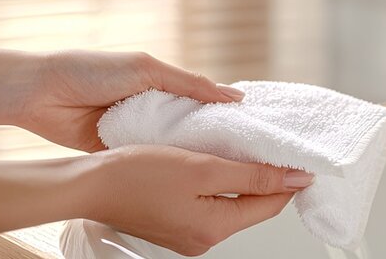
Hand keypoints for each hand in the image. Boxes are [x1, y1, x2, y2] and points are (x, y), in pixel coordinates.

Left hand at [17, 50, 243, 151]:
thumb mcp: (145, 69)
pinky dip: (161, 165)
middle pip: (190, 126)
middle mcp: (152, 108)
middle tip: (245, 155)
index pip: (202, 100)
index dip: (225, 113)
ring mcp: (136, 131)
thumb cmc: (89, 71)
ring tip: (222, 168)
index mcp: (161, 84)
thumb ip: (188, 83)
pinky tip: (185, 175)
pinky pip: (146, 159)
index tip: (252, 128)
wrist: (39, 94)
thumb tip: (232, 95)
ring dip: (189, 154)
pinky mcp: (119, 151)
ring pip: (171, 146)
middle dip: (212, 138)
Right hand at [83, 145, 312, 255]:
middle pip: (251, 206)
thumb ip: (252, 176)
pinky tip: (215, 162)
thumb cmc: (136, 174)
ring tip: (244, 150)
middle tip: (272, 147)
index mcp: (214, 229)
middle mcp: (203, 239)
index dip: (287, 179)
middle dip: (264, 177)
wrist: (87, 184)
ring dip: (240, 178)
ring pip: (230, 203)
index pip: (270, 205)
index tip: (299, 157)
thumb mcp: (203, 168)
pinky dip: (217, 183)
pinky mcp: (174, 223)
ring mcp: (187, 234)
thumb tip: (295, 180)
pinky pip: (208, 203)